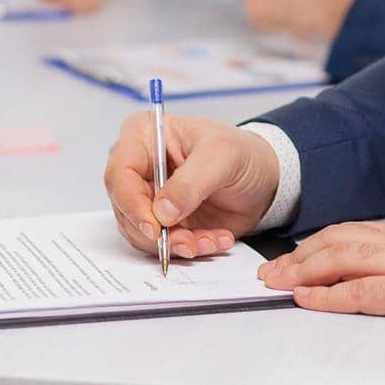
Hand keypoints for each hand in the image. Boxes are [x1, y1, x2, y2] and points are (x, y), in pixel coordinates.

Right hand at [103, 112, 280, 259]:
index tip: (154, 227)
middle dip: (157, 233)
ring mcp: (150, 197)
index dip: (131, 203)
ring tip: (210, 240)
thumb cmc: (241, 152)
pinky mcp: (164, 222)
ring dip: (176, 244)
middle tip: (189, 242)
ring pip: (142, 233)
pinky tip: (214, 240)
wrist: (264, 177)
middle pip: (126, 209)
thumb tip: (162, 212)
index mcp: (144, 136)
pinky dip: (189, 248)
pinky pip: (163, 244)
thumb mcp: (222, 157)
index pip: (120, 173)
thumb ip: (191, 183)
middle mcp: (140, 167)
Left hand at [258, 222, 384, 383]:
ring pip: (350, 257)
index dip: (319, 244)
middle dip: (302, 254)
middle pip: (345, 238)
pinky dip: (333, 295)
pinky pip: (368, 291)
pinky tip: (311, 300)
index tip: (292, 259)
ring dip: (307, 270)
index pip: (357, 231)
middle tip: (272, 272)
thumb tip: (378, 279)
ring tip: (280, 282)